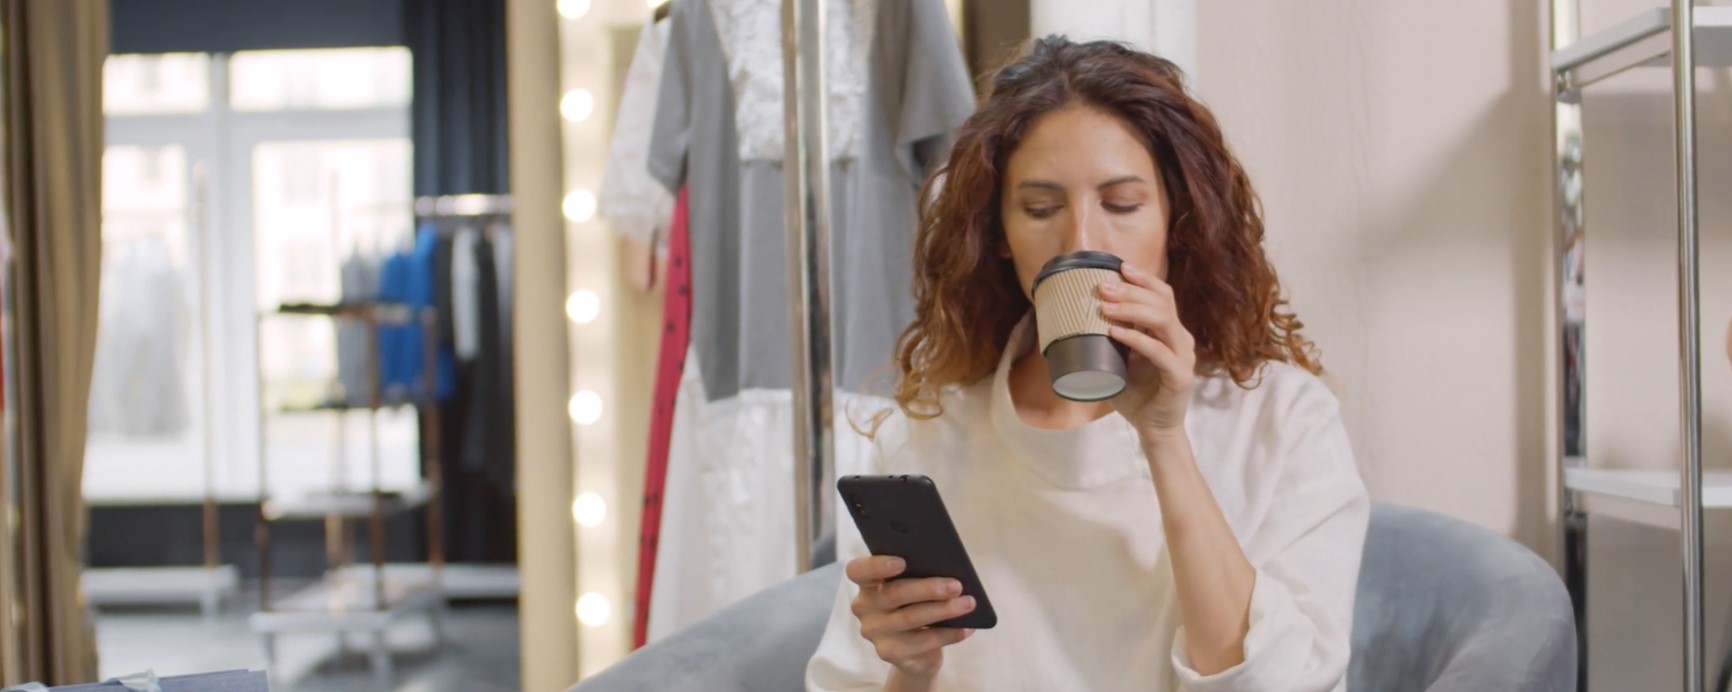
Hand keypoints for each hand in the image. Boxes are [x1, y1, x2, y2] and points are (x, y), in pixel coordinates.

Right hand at [845, 555, 976, 679]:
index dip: (877, 565)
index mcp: (867, 583)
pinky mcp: (889, 653)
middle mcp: (864, 607)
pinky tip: (966, 628)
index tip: (902, 561)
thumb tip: (947, 568)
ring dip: (944, 610)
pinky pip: (922, 642)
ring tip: (968, 604)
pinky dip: (948, 634)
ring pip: (910, 618)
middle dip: (928, 588)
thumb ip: (919, 574)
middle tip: (956, 585)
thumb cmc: (916, 606)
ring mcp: (874, 631)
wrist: (916, 651)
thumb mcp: (914, 587)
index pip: (858, 571)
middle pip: (893, 594)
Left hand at [1100, 263, 1196, 441]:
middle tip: (1102, 287)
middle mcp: (1181, 339)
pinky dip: (1136, 339)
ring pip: (1163, 321)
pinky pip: (1159, 352)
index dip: (1144, 279)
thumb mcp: (1118, 361)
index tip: (1120, 267)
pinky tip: (1115, 332)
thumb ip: (1106, 341)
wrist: (1154, 429)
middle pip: (1162, 302)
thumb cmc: (1135, 394)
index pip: (1163, 295)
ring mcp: (1183, 357)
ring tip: (1105, 306)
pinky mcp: (1179, 376)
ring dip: (1132, 310)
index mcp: (1170, 332)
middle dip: (1131, 290)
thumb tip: (1070, 322)